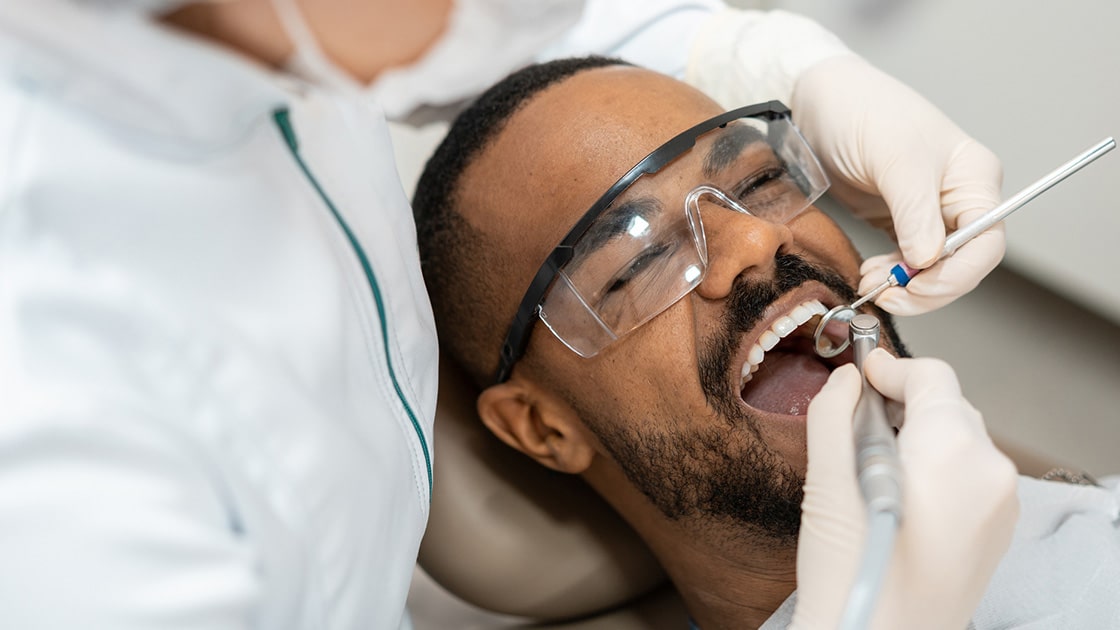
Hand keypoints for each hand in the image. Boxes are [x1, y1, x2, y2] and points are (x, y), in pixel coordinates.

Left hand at [791, 55, 1004, 315]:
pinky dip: (891, 276)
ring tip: (871, 283)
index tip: (916, 286)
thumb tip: (928, 259)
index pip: (986, 243)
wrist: (821, 100)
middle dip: (925, 287)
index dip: (956, 274)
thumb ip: (915, 211)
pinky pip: (906, 262)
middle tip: (886, 295)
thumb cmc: (864, 112)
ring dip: (904, 286)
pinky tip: (870, 274)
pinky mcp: (899, 221)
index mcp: (974, 180)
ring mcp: (928, 213)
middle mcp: (958, 199)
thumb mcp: (894, 159)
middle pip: (961, 264)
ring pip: (932, 269)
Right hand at [792, 352, 1018, 629]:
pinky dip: (934, 468)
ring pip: (959, 441)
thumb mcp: (828, 487)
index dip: (890, 366)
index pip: (932, 377)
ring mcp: (998, 507)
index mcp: (954, 452)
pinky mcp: (994, 533)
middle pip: (948, 406)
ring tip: (870, 465)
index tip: (858, 370)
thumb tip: (844, 381)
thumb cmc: (855, 579)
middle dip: (902, 403)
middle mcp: (990, 474)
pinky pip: (967, 476)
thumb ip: (832, 418)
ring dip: (917, 436)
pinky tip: (895, 495)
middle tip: (853, 418)